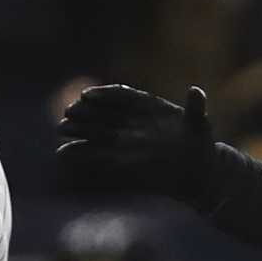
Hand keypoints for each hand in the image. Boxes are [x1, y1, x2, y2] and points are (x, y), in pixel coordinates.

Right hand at [56, 84, 218, 202]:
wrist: (196, 168)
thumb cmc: (198, 143)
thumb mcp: (200, 125)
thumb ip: (196, 109)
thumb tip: (197, 92)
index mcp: (148, 106)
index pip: (122, 95)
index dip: (103, 94)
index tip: (87, 95)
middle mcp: (133, 120)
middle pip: (104, 112)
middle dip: (85, 112)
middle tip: (68, 113)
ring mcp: (126, 138)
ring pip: (97, 131)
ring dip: (79, 130)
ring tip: (62, 130)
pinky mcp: (121, 160)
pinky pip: (97, 155)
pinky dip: (81, 154)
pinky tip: (63, 154)